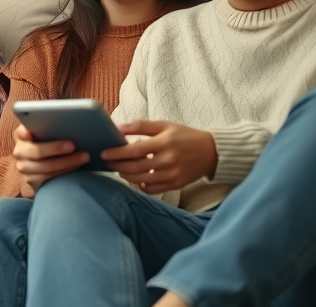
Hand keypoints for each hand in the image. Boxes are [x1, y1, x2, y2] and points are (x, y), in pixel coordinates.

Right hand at [11, 124, 89, 194]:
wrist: (41, 163)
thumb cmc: (47, 141)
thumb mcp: (44, 132)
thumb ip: (49, 126)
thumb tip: (66, 121)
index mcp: (21, 135)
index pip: (22, 132)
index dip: (26, 133)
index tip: (31, 133)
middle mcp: (19, 151)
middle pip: (37, 151)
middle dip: (56, 148)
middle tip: (73, 146)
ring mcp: (24, 168)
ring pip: (46, 167)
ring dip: (67, 162)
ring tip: (83, 157)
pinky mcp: (32, 181)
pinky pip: (49, 178)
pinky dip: (65, 171)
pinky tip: (76, 166)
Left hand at [102, 120, 217, 193]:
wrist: (211, 151)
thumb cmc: (185, 136)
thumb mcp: (165, 125)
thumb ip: (142, 126)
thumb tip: (118, 128)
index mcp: (164, 143)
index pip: (134, 150)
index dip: (117, 153)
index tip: (104, 153)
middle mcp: (167, 160)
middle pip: (135, 167)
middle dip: (118, 165)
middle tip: (108, 162)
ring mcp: (172, 175)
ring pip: (142, 180)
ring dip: (127, 176)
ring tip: (120, 169)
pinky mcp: (176, 185)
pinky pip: (153, 189)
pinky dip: (141, 186)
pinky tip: (137, 179)